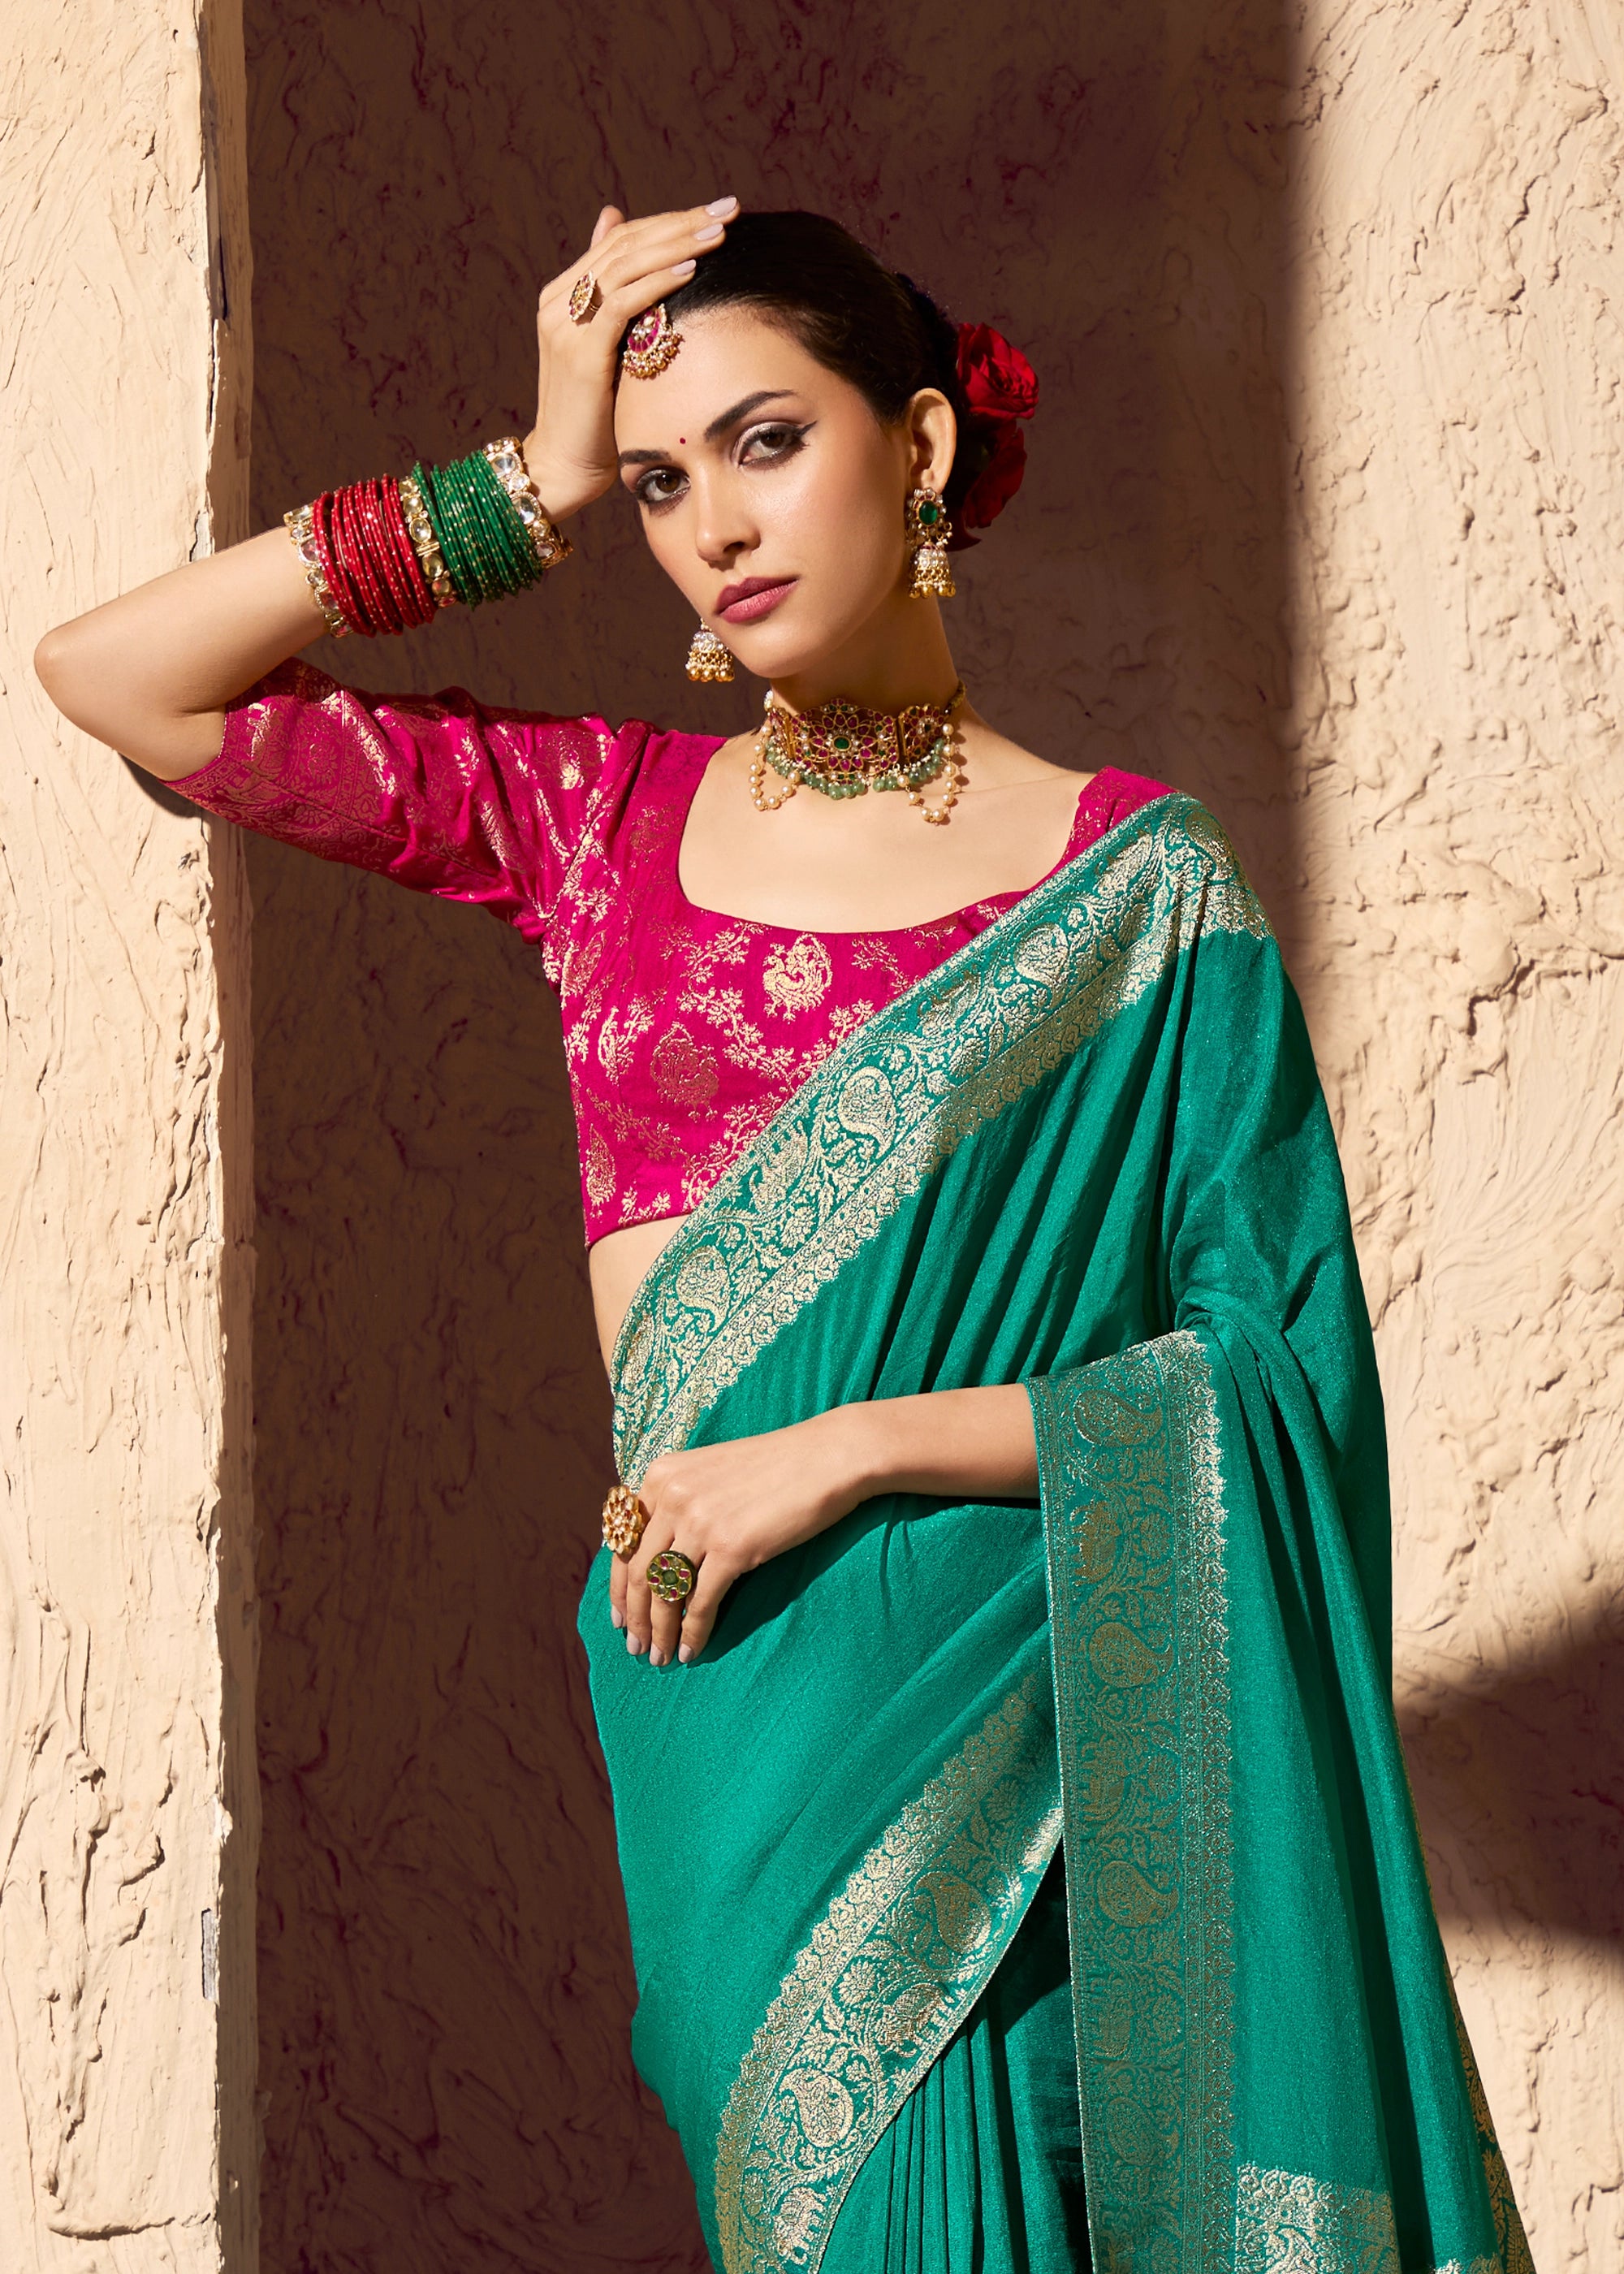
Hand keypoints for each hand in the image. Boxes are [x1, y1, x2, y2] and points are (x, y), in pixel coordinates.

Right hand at [522, 196, 738, 520]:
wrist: (564, 468)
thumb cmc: (597, 418)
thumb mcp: (611, 354)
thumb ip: (618, 306)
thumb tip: (624, 246)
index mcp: (564, 295)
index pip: (623, 241)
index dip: (670, 222)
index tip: (717, 213)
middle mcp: (559, 302)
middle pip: (626, 243)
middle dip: (681, 223)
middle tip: (729, 209)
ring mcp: (565, 324)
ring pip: (625, 265)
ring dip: (677, 244)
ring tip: (719, 231)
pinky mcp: (579, 351)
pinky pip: (622, 304)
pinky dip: (657, 283)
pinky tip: (692, 269)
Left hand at [612, 1405, 879, 1666]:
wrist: (826, 1456)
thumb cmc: (775, 1466)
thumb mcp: (710, 1472)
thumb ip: (679, 1501)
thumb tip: (658, 1555)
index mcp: (661, 1476)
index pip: (623, 1543)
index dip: (618, 1587)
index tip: (621, 1617)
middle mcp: (672, 1497)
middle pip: (637, 1572)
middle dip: (635, 1618)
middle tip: (638, 1648)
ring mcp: (699, 1522)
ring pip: (664, 1593)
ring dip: (660, 1632)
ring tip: (661, 1657)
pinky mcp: (732, 1548)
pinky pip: (701, 1603)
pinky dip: (693, 1633)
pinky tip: (692, 1651)